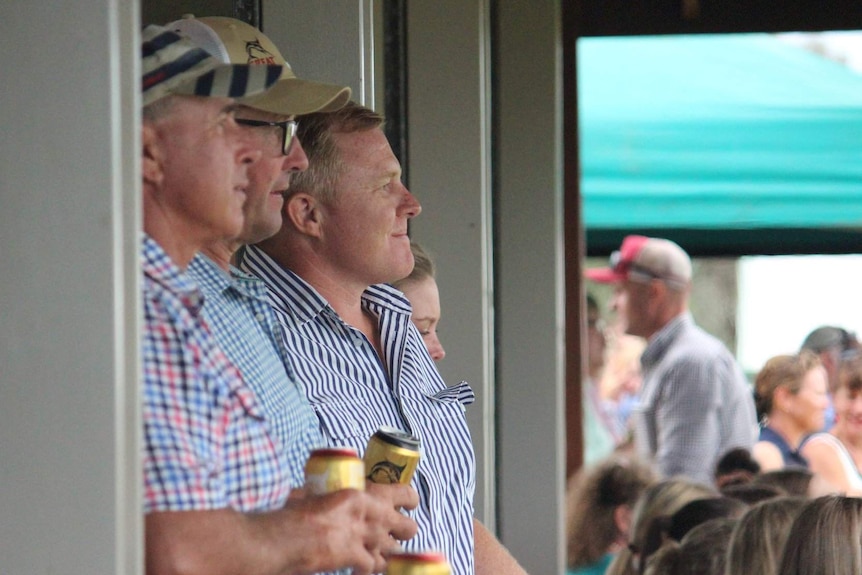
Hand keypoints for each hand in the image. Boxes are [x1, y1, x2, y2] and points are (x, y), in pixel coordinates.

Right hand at [282, 487, 417, 574]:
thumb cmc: (297, 511)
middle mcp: (374, 516)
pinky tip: (356, 569)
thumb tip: (323, 497)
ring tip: (375, 554)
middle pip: (409, 528)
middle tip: (394, 533)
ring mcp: (369, 540)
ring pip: (395, 551)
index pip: (405, 494)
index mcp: (366, 494)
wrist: (289, 536)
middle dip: (404, 532)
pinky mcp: (360, 560)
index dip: (409, 501)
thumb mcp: (320, 493)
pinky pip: (374, 568)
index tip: (408, 505)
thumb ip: (331, 496)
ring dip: (386, 554)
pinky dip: (366, 570)